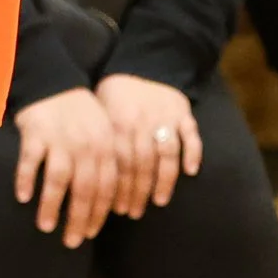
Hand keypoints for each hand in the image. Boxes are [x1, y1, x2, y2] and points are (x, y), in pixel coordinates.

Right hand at [11, 86, 118, 247]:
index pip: (105, 187)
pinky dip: (26, 179)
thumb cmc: (80, 116)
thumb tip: (113, 206)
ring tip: (45, 227)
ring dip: (51, 206)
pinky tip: (22, 197)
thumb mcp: (103, 136)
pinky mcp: (36, 132)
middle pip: (84, 189)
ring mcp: (60, 139)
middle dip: (78, 219)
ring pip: (58, 179)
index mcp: (105, 147)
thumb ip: (107, 166)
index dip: (98, 214)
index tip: (89, 234)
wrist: (53, 82)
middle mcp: (86, 145)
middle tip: (71, 242)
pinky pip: (30, 160)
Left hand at [95, 73, 202, 215]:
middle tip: (134, 213)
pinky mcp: (182, 111)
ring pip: (166, 153)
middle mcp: (141, 121)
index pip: (118, 163)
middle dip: (137, 192)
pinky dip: (193, 152)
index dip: (118, 189)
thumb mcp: (98, 113)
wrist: (140, 64)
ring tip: (159, 201)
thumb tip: (84, 183)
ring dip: (164, 180)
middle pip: (141, 164)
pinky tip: (190, 172)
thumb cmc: (114, 97)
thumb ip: (98, 144)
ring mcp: (164, 116)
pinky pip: (191, 134)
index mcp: (117, 123)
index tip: (116, 210)